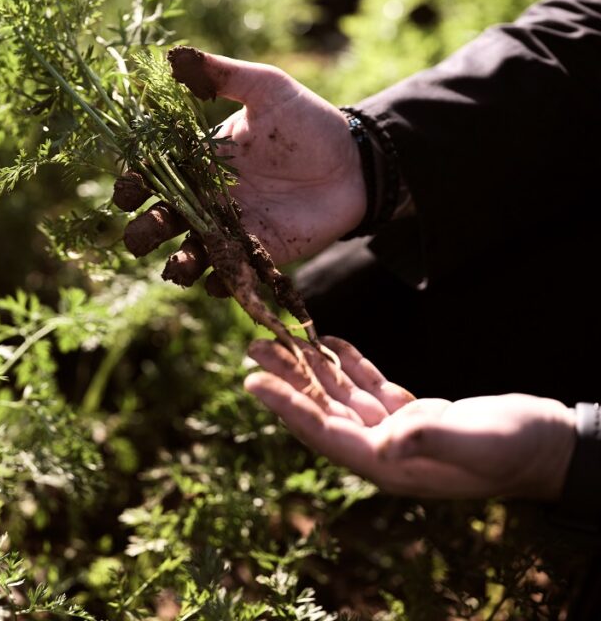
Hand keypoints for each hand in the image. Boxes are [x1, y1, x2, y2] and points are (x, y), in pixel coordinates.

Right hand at [116, 48, 365, 279]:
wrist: (353, 161)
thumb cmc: (307, 120)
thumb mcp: (265, 88)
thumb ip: (223, 75)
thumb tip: (174, 56)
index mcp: (196, 162)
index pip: (150, 178)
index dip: (132, 186)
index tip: (129, 189)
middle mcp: (203, 200)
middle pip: (158, 223)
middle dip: (144, 232)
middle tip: (149, 230)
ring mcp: (227, 230)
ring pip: (187, 256)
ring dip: (177, 265)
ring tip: (181, 265)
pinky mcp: (255, 255)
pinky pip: (228, 277)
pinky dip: (220, 283)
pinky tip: (222, 278)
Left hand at [244, 337, 576, 499]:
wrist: (549, 446)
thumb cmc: (515, 448)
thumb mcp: (476, 442)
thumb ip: (431, 440)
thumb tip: (387, 443)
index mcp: (387, 464)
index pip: (323, 432)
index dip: (286, 406)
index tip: (252, 381)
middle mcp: (383, 449)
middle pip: (322, 410)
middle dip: (287, 379)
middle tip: (253, 348)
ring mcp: (396, 431)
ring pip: (340, 395)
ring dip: (309, 367)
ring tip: (277, 338)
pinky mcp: (412, 414)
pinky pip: (368, 387)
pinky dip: (348, 364)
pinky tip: (328, 343)